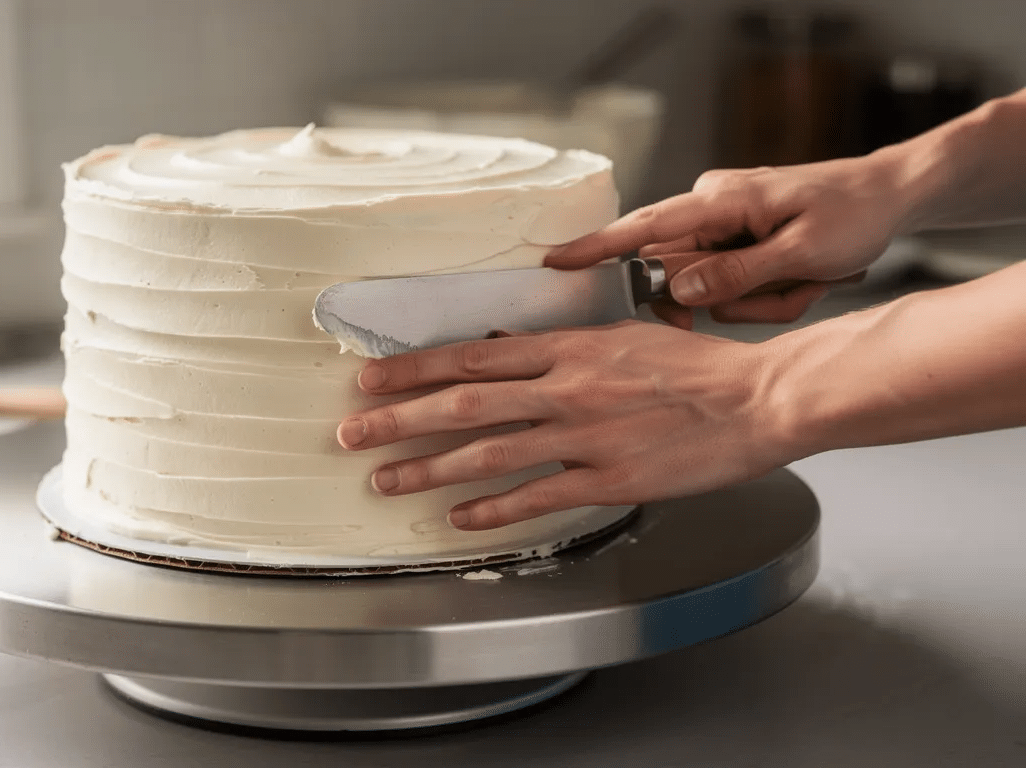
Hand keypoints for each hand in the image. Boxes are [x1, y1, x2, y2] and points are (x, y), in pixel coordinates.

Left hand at [336, 323, 796, 530]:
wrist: (755, 398)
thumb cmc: (692, 368)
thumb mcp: (618, 337)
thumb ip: (559, 350)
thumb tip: (501, 353)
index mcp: (568, 348)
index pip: (471, 357)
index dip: (413, 369)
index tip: (370, 378)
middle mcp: (567, 388)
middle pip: (463, 405)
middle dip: (398, 420)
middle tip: (351, 433)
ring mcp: (586, 436)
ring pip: (488, 453)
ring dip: (427, 468)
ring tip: (385, 481)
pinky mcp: (610, 479)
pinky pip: (537, 497)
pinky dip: (492, 509)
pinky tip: (458, 517)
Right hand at [547, 156, 911, 328]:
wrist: (891, 196)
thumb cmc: (853, 213)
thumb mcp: (800, 252)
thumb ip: (735, 274)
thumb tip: (678, 291)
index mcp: (719, 200)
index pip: (644, 228)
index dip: (597, 249)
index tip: (556, 263)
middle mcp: (711, 208)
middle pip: (682, 272)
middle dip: (733, 297)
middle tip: (786, 291)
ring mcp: (723, 225)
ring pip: (710, 288)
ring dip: (758, 300)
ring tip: (806, 281)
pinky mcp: (735, 242)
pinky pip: (729, 286)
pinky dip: (765, 295)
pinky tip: (799, 280)